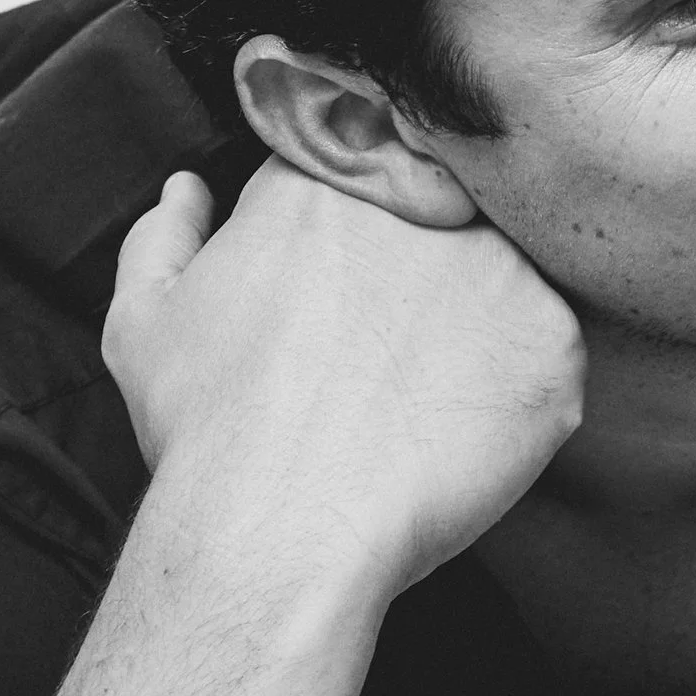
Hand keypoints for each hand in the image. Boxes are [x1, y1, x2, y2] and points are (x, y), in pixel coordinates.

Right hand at [102, 160, 584, 600]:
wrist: (282, 528)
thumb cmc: (208, 429)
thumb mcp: (144, 319)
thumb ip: (164, 233)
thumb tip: (188, 189)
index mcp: (326, 176)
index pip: (359, 167)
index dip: (349, 237)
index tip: (340, 292)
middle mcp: (422, 200)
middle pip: (438, 212)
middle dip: (417, 267)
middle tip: (380, 349)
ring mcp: (500, 265)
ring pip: (499, 276)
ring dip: (470, 321)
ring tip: (413, 394)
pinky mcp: (552, 339)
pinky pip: (544, 349)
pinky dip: (510, 389)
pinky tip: (452, 430)